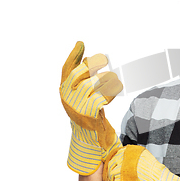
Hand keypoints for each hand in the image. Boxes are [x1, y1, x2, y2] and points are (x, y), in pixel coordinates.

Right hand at [60, 41, 122, 174]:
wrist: (89, 138)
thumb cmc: (88, 111)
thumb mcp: (84, 93)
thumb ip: (85, 77)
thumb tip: (90, 59)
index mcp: (64, 90)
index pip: (66, 69)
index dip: (73, 55)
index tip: (81, 43)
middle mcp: (67, 97)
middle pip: (79, 73)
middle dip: (92, 64)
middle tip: (104, 59)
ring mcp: (77, 105)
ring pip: (93, 83)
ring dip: (106, 79)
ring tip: (113, 79)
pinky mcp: (89, 113)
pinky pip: (103, 95)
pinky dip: (112, 90)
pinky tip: (116, 89)